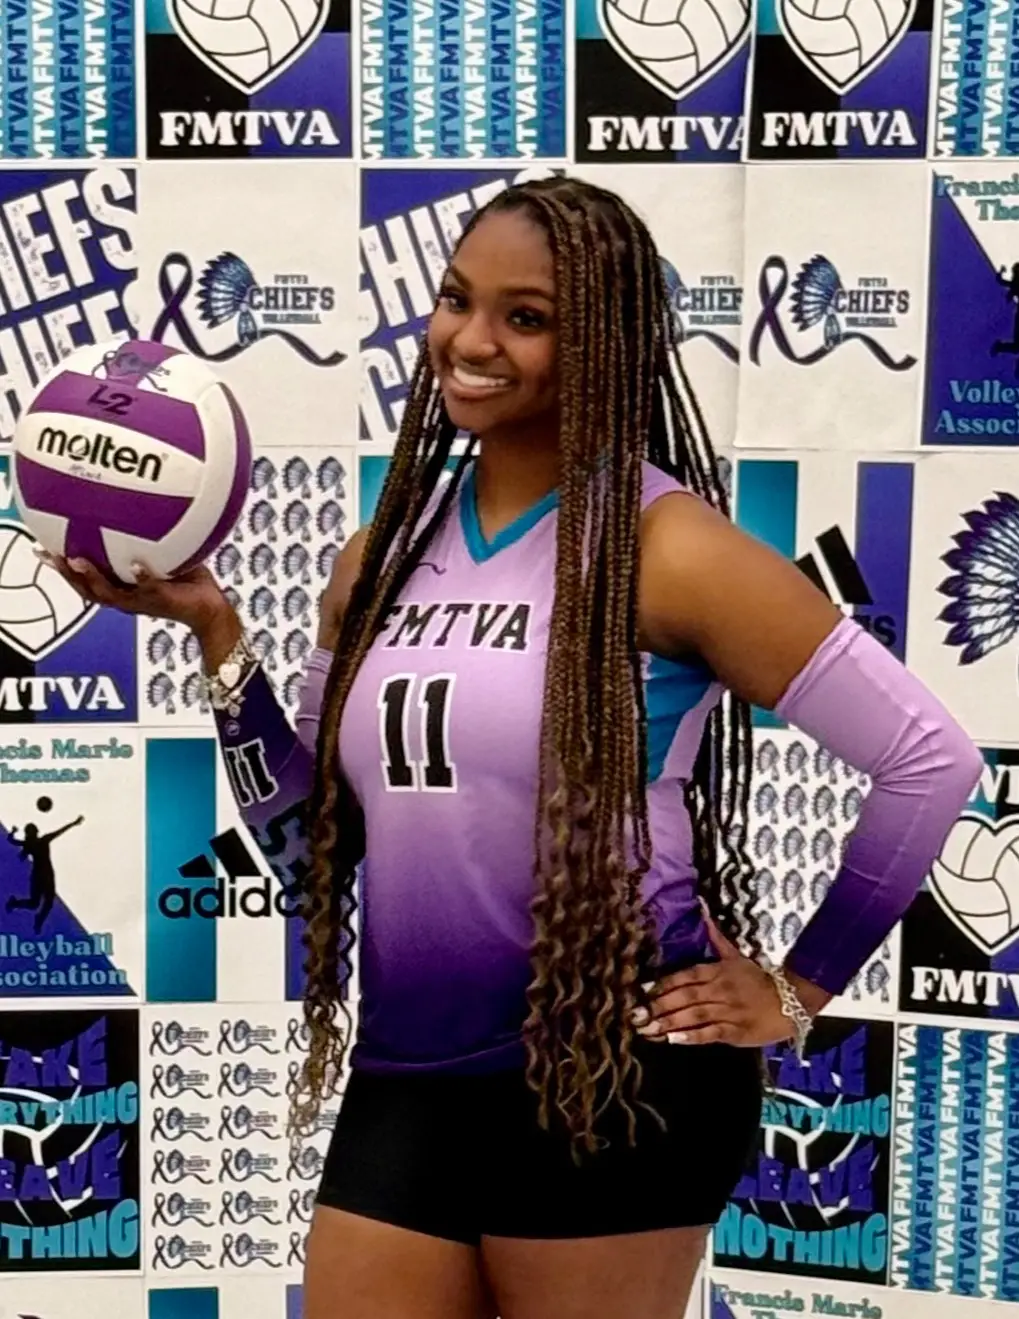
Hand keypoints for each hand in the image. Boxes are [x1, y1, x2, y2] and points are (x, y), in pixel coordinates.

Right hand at [41, 551, 229, 633]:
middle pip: (86, 589)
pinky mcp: (163, 600)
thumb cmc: (187, 580)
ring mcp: (142, 601)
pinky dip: (143, 578)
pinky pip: (150, 589)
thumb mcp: (163, 554)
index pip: (84, 579)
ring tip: (78, 560)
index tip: (42, 548)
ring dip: (92, 578)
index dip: (62, 567)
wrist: (211, 608)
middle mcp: (126, 597)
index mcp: (121, 588)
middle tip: (49, 554)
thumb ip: (148, 536)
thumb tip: (140, 501)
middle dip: (66, 573)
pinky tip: (136, 565)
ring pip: (108, 594)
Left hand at [633, 904, 794, 1047]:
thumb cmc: (758, 979)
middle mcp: (719, 989)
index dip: (663, 983)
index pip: (685, 975)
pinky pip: (710, 1033)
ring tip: (647, 1029)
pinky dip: (692, 1036)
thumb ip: (715, 936)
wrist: (791, 1001)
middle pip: (685, 996)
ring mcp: (727, 1011)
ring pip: (694, 1015)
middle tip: (636, 1014)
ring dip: (669, 1022)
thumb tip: (702, 907)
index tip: (642, 991)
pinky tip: (673, 1039)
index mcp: (717, 970)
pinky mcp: (735, 1032)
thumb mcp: (735, 955)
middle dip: (659, 1005)